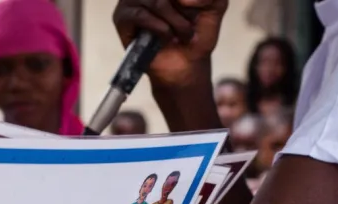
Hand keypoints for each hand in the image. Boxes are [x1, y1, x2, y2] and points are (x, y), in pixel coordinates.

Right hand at [113, 0, 227, 86]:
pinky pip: (139, 15)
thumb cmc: (197, 34)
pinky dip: (158, 27)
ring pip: (155, 1)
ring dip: (174, 22)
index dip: (186, 1)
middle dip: (182, 11)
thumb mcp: (216, 5)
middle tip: (188, 29)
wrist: (186, 64)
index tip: (194, 11)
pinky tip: (167, 37)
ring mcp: (131, 0)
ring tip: (180, 36)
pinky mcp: (121, 17)